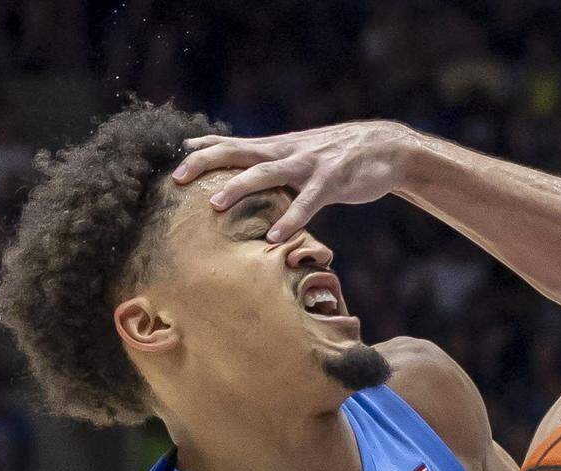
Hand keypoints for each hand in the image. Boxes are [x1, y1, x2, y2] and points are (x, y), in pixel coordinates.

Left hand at [171, 121, 415, 240]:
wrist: (388, 147)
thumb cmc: (342, 156)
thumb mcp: (305, 154)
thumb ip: (278, 164)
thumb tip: (251, 173)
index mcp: (279, 147)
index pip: (233, 144)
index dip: (203, 148)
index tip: (173, 158)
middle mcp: (288, 152)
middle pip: (238, 152)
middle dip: (205, 162)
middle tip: (177, 178)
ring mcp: (309, 166)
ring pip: (266, 173)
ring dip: (238, 187)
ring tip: (213, 204)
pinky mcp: (332, 182)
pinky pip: (307, 202)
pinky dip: (290, 219)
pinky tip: (274, 237)